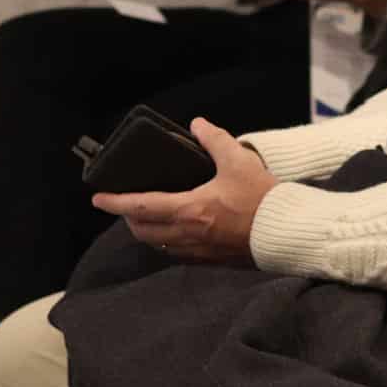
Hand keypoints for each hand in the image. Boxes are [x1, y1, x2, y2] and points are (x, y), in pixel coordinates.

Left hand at [92, 118, 278, 263]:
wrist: (287, 232)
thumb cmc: (263, 198)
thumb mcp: (239, 161)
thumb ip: (215, 140)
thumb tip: (198, 124)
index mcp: (190, 210)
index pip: (141, 206)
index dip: (115, 202)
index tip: (98, 198)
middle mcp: (188, 235)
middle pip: (143, 231)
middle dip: (129, 217)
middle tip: (125, 204)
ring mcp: (199, 251)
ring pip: (158, 245)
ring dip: (147, 231)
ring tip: (148, 215)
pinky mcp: (212, 261)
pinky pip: (178, 254)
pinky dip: (167, 242)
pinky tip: (177, 230)